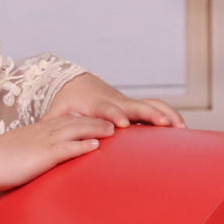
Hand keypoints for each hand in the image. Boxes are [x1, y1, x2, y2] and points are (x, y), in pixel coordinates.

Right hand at [0, 116, 114, 191]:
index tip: (94, 120)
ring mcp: (43, 142)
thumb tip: (28, 163)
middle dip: (94, 121)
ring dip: (95, 129)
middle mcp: (41, 132)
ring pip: (75, 130)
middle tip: (113, 122)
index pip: (62, 122)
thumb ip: (25, 156)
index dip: (80, 120)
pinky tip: (96, 145)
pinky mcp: (44, 154)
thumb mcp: (12, 155)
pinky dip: (83, 145)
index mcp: (34, 131)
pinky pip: (68, 147)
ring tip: (112, 130)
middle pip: (73, 122)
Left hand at [47, 71, 186, 129]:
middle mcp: (116, 102)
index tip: (123, 123)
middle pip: (136, 106)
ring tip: (182, 129)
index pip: (107, 110)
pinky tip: (182, 130)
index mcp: (97, 104)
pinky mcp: (136, 107)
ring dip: (166, 115)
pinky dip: (170, 115)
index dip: (115, 115)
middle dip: (149, 114)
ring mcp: (128, 104)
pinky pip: (156, 108)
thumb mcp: (56, 112)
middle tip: (163, 124)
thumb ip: (50, 125)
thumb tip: (40, 138)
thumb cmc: (66, 103)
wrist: (78, 85)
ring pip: (151, 105)